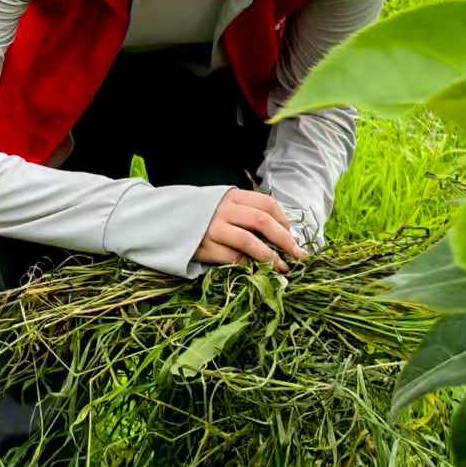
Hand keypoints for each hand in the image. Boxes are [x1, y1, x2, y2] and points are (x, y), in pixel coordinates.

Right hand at [194, 190, 308, 273]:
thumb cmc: (204, 217)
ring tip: (283, 268)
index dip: (284, 221)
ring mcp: (213, 229)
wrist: (166, 222)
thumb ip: (248, 212)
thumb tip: (283, 232)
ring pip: (249, 242)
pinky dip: (248, 265)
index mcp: (232, 196)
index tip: (292, 236)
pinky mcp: (205, 247)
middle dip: (285, 240)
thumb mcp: (225, 206)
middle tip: (299, 255)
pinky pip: (233, 258)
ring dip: (270, 257)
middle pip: (262, 221)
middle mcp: (223, 210)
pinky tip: (257, 270)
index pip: (267, 204)